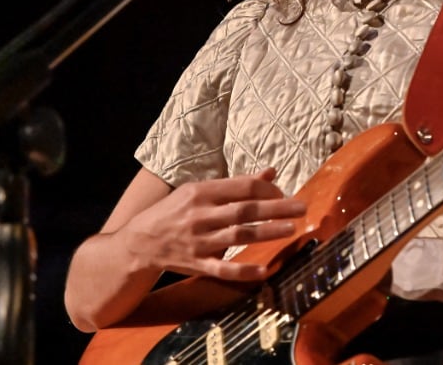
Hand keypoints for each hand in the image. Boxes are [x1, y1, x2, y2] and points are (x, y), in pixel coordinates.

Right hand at [123, 167, 306, 281]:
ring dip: (267, 233)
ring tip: (291, 229)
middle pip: (245, 211)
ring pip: (239, 236)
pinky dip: (243, 270)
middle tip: (301, 208)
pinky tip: (264, 270)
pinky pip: (223, 268)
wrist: (140, 242)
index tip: (284, 194)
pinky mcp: (197, 264)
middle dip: (276, 209)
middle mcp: (200, 216)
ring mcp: (199, 242)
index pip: (241, 188)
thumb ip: (237, 184)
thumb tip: (271, 172)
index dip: (266, 190)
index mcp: (201, 193)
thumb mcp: (199, 191)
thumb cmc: (175, 211)